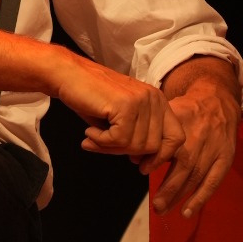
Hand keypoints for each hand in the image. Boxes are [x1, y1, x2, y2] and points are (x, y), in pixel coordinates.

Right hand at [58, 57, 181, 166]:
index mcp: (158, 100)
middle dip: (126, 152)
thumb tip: (145, 163)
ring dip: (110, 147)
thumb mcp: (122, 118)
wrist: (66, 75)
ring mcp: (140, 100)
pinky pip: (119, 139)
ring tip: (93, 137)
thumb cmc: (90, 97)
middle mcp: (154, 98)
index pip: (176, 137)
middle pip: (154, 146)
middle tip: (103, 146)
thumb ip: (138, 136)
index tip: (143, 167)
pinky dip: (101, 142)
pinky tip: (90, 132)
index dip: (162, 156)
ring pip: (137, 145)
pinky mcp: (124, 104)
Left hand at [148, 61, 241, 218]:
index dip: (155, 159)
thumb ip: (150, 130)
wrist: (216, 100)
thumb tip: (131, 154)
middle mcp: (198, 138)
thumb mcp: (166, 109)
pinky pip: (213, 181)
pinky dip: (200, 198)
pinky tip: (186, 212)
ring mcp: (213, 150)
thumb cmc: (184, 108)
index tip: (141, 168)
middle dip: (168, 187)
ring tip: (163, 209)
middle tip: (154, 204)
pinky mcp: (224, 159)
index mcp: (181, 125)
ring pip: (196, 177)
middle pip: (183, 166)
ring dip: (179, 196)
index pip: (167, 145)